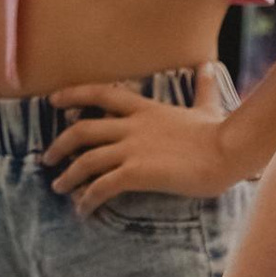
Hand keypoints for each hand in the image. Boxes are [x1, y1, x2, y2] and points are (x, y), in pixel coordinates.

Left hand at [46, 81, 234, 210]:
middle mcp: (132, 126)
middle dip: (60, 145)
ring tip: (58, 188)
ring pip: (86, 160)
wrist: (227, 152)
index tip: (53, 101)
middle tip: (48, 159)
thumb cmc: (219, 132)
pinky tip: (83, 210)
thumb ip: (203, 88)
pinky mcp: (136, 173)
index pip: (100, 94)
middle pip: (82, 130)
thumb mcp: (207, 106)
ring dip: (68, 176)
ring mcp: (132, 149)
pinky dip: (87, 199)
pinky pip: (101, 187)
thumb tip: (209, 66)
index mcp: (145, 108)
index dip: (73, 95)